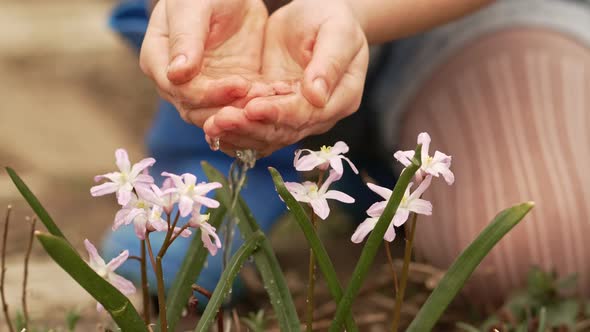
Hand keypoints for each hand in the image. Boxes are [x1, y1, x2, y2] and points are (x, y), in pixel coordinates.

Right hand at [139, 0, 273, 126]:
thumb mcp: (192, 7)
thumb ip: (185, 39)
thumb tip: (176, 74)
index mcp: (158, 61)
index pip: (181, 90)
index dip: (209, 93)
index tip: (240, 84)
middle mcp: (176, 83)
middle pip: (198, 110)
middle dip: (229, 110)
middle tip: (258, 105)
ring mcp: (202, 89)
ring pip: (219, 115)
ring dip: (243, 115)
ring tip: (269, 104)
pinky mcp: (228, 91)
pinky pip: (239, 108)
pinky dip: (255, 110)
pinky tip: (276, 102)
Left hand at [203, 0, 368, 156]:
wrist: (317, 16)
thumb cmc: (333, 19)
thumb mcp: (337, 33)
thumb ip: (329, 63)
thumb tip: (316, 96)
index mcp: (340, 99)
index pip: (307, 114)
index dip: (279, 113)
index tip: (252, 107)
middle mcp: (319, 116)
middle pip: (284, 130)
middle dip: (251, 127)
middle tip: (221, 120)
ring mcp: (296, 116)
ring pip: (266, 134)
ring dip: (239, 132)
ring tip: (212, 125)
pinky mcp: (275, 110)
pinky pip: (255, 126)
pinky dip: (236, 130)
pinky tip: (214, 130)